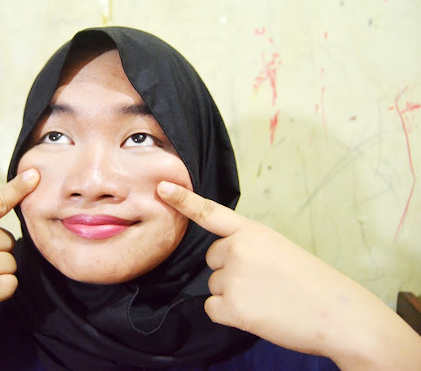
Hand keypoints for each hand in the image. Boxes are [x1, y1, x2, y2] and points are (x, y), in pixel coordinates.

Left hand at [157, 181, 420, 370]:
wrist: (341, 315)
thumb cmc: (314, 284)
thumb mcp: (280, 249)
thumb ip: (249, 247)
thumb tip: (226, 261)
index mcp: (252, 231)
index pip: (210, 212)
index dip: (184, 200)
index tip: (161, 188)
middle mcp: (237, 249)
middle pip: (212, 260)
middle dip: (230, 270)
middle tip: (264, 282)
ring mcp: (233, 277)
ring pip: (214, 286)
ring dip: (233, 295)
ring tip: (267, 299)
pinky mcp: (232, 306)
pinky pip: (213, 308)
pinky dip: (230, 315)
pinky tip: (257, 314)